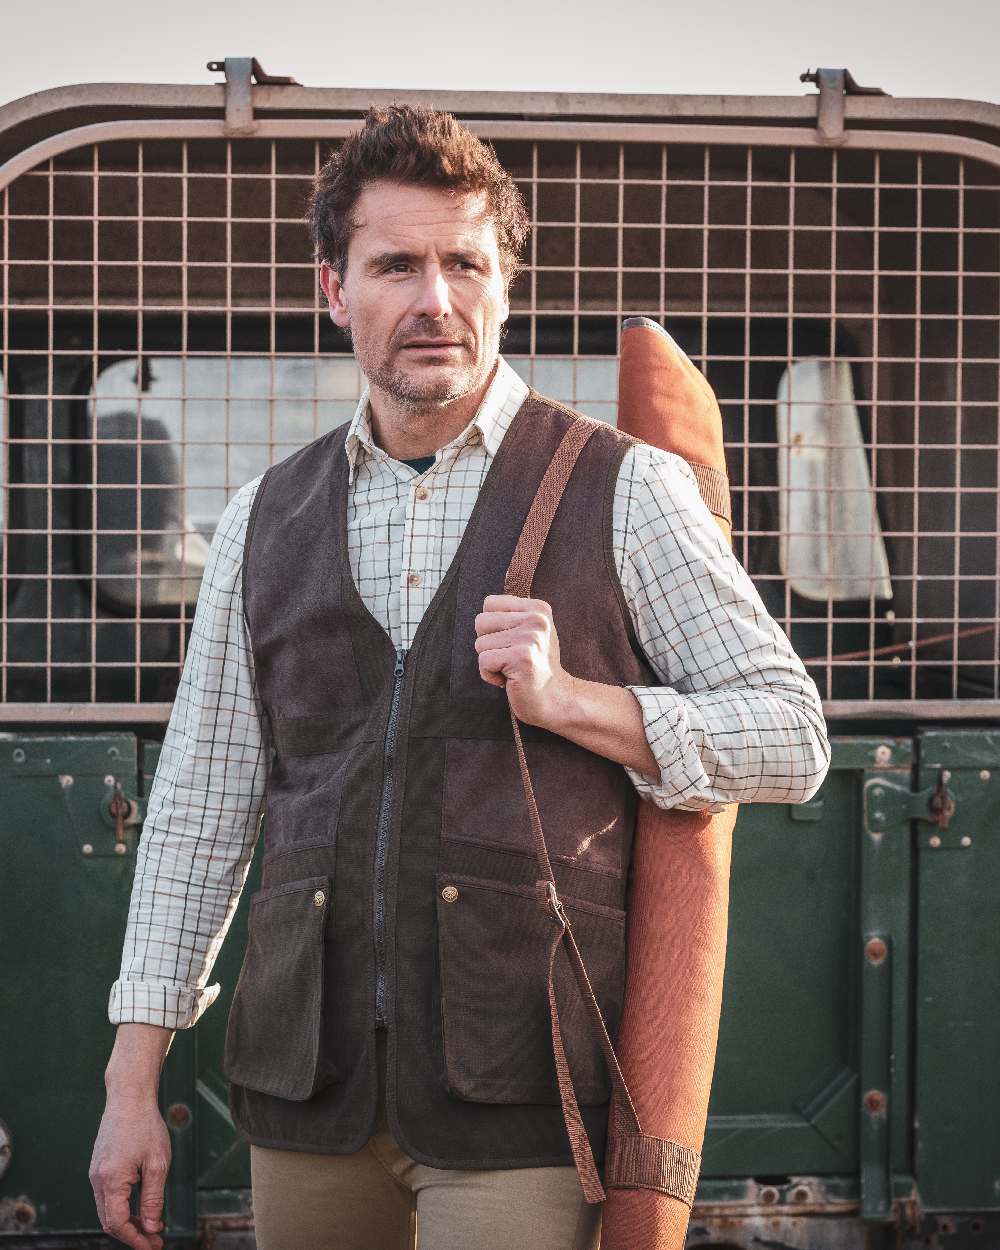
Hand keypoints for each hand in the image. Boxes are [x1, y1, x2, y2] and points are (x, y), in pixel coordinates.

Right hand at [89, 1095, 170, 1248]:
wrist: (129, 1097)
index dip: (135, 1239)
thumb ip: (153, 1199)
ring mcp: (95, 1174)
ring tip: (151, 1228)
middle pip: (110, 1221)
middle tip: (155, 1241)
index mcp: (111, 1180)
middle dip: (132, 1235)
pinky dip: (122, 1208)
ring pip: (107, 1211)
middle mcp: (97, 1180)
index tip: (153, 1247)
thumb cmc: (145, 1126)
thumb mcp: (158, 1163)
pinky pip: (107, 1197)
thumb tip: (151, 1228)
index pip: (118, 1223)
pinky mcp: (98, 1168)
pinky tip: (140, 1208)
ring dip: (127, 1223)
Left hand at [474, 594, 572, 727]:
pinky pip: (484, 661)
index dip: (491, 627)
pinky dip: (490, 675)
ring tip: (512, 669)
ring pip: (480, 643)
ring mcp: (531, 638)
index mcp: (538, 608)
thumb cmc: (535, 666)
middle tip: (510, 658)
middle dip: (487, 644)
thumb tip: (485, 606)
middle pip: (481, 621)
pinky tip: (509, 679)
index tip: (511, 642)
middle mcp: (537, 619)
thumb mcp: (529, 632)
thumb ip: (511, 615)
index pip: (490, 603)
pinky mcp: (522, 658)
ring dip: (490, 662)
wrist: (555, 699)